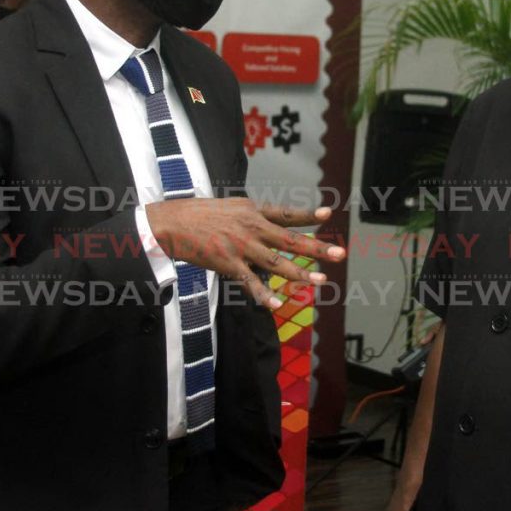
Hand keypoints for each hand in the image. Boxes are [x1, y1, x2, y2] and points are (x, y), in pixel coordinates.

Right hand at [146, 199, 344, 308]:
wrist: (171, 223)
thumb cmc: (200, 215)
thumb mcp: (231, 206)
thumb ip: (253, 216)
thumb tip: (271, 225)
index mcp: (253, 211)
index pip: (286, 214)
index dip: (308, 215)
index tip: (330, 215)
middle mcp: (252, 227)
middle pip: (290, 240)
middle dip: (316, 248)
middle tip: (339, 254)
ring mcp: (241, 246)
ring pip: (276, 263)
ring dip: (300, 274)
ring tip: (321, 281)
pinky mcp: (228, 264)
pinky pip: (250, 282)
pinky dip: (264, 294)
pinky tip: (278, 303)